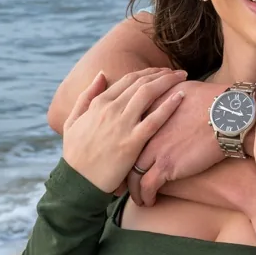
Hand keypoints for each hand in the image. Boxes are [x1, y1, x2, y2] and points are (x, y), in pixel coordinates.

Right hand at [62, 68, 187, 192]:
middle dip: (162, 73)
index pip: (128, 79)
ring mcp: (122, 125)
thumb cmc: (76, 154)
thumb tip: (101, 74)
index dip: (148, 72)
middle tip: (177, 72)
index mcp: (99, 103)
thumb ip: (86, 96)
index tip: (161, 72)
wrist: (77, 182)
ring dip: (168, 81)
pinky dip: (169, 105)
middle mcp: (111, 109)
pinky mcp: (132, 142)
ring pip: (148, 94)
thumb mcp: (73, 121)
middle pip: (141, 82)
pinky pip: (154, 119)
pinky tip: (181, 96)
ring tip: (183, 77)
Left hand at [129, 78, 227, 204]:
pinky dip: (146, 196)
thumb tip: (171, 96)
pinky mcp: (166, 165)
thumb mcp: (183, 88)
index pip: (127, 132)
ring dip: (133, 189)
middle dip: (123, 171)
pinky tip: (149, 201)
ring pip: (133, 174)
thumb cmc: (212, 101)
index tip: (126, 160)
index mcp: (148, 113)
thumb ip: (168, 94)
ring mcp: (154, 148)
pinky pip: (147, 186)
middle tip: (123, 184)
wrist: (227, 114)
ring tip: (137, 197)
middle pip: (125, 155)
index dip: (125, 148)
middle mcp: (145, 130)